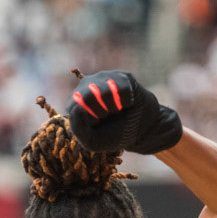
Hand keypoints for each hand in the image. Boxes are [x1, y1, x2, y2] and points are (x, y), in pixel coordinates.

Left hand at [65, 69, 182, 154]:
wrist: (141, 130)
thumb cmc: (114, 134)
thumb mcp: (93, 141)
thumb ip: (78, 129)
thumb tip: (77, 107)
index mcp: (75, 103)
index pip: (75, 108)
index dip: (91, 120)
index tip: (99, 124)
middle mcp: (85, 87)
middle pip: (87, 96)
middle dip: (102, 113)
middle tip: (108, 116)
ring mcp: (102, 78)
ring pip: (104, 91)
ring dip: (114, 107)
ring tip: (117, 109)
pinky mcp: (120, 76)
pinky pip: (122, 88)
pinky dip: (127, 101)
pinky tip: (126, 103)